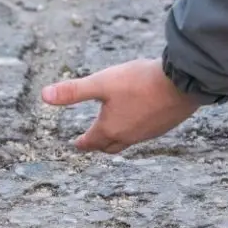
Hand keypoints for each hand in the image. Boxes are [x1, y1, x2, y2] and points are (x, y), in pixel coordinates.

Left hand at [41, 58, 199, 152]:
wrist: (183, 82)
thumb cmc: (140, 82)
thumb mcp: (101, 83)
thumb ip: (73, 91)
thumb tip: (44, 96)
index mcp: (111, 128)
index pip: (91, 141)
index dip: (82, 143)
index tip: (77, 144)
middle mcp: (129, 135)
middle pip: (109, 145)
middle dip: (98, 144)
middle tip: (91, 143)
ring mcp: (149, 132)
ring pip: (128, 141)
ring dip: (117, 139)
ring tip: (112, 132)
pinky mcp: (165, 125)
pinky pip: (144, 133)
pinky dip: (135, 130)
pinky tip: (138, 120)